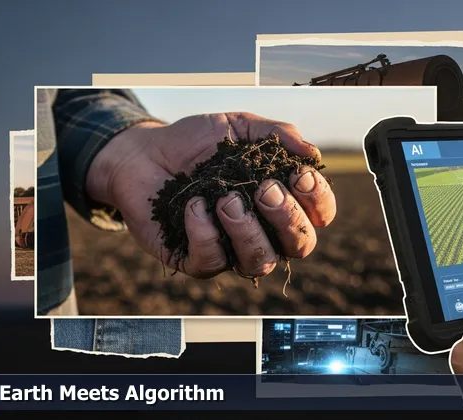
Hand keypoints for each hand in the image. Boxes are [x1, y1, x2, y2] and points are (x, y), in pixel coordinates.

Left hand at [86, 113, 336, 277]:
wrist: (144, 152)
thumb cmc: (197, 142)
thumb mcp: (240, 127)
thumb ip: (278, 134)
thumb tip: (312, 154)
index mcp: (282, 201)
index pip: (319, 215)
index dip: (318, 201)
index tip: (299, 176)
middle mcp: (264, 231)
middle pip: (299, 245)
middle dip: (288, 218)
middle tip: (264, 189)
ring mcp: (231, 249)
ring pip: (260, 261)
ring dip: (249, 231)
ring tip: (226, 200)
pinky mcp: (195, 259)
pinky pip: (212, 262)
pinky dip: (206, 234)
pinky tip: (195, 205)